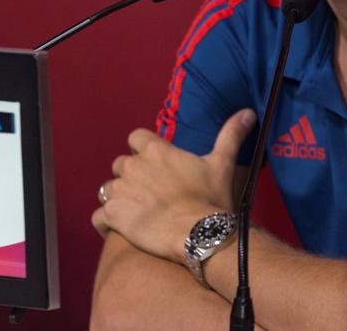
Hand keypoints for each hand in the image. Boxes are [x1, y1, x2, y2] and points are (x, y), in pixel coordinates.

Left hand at [92, 109, 255, 262]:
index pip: (136, 138)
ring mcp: (120, 191)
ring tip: (135, 212)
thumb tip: (249, 113)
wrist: (199, 234)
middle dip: (131, 176)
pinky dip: (105, 223)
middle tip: (149, 193)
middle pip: (120, 164)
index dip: (143, 150)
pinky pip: (98, 217)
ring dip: (118, 198)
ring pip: (108, 189)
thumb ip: (231, 135)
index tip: (155, 164)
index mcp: (155, 150)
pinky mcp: (112, 216)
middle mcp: (132, 166)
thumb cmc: (210, 198)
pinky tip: (117, 229)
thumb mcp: (222, 164)